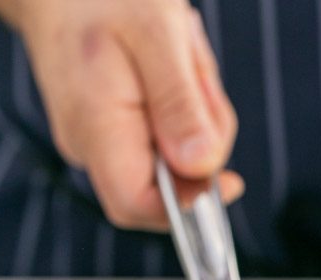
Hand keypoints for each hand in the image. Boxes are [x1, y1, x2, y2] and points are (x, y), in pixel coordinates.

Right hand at [3, 0, 240, 228]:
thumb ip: (180, 104)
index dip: (187, 205)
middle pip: (165, 185)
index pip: (136, 204)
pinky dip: (181, 108)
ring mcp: (98, 141)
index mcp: (94, 126)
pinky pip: (163, 138)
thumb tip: (202, 167)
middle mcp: (90, 145)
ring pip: (171, 160)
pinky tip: (173, 66)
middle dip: (201, 143)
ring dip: (196, 115)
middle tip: (198, 77)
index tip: (230, 182)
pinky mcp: (111, 132)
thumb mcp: (156, 32)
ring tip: (182, 58)